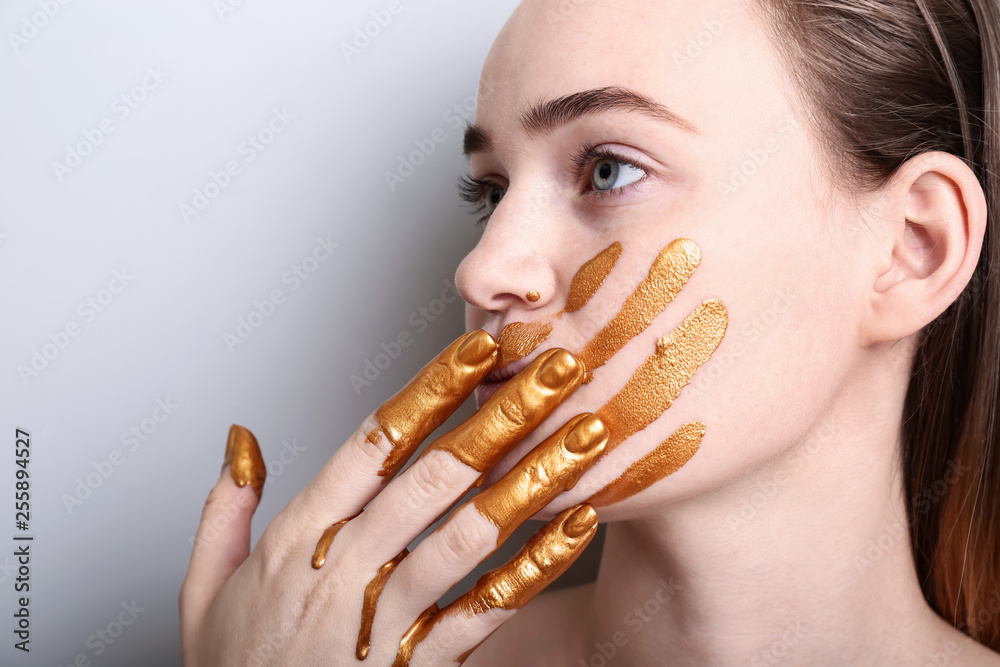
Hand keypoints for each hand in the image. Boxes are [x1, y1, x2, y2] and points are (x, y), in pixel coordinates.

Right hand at [179, 330, 606, 665]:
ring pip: (468, 535)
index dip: (430, 389)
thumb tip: (241, 439)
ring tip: (586, 433)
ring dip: (534, 479)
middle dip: (502, 415)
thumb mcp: (204, 589)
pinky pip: (485, 611)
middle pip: (434, 476)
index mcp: (299, 537)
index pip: (373, 443)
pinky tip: (578, 528)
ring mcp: (385, 620)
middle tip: (557, 367)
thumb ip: (225, 508)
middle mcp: (346, 569)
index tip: (478, 348)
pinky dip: (536, 568)